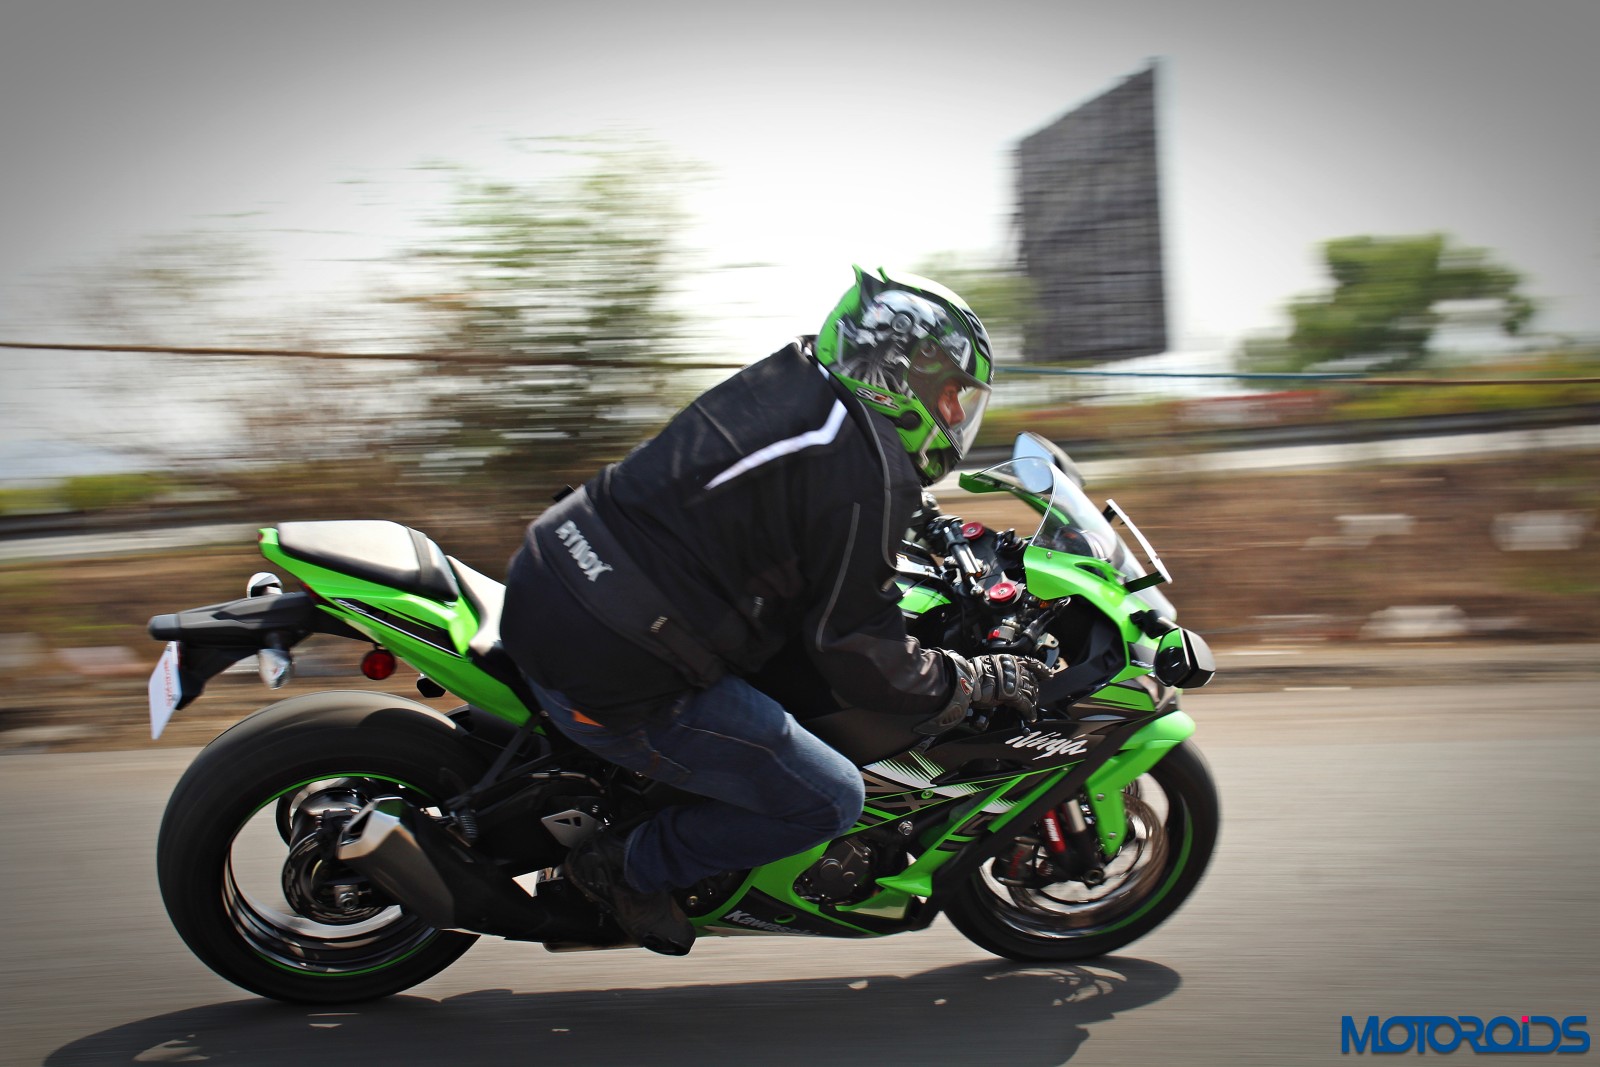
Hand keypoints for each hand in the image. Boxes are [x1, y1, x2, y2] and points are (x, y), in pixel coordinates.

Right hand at [914, 652, 1045, 735]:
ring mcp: (1015, 682)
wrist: (966, 679)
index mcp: (1008, 660)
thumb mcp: (987, 664)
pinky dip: (1029, 712)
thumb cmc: (971, 672)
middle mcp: (1014, 669)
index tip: (1049, 673)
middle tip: (1036, 695)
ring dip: (1032, 700)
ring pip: (1030, 691)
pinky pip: (1026, 705)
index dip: (1041, 669)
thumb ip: (996, 669)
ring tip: (1032, 706)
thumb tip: (995, 676)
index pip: (1030, 662)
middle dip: (1034, 688)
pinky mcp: (1013, 695)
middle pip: (1031, 679)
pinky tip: (1031, 716)